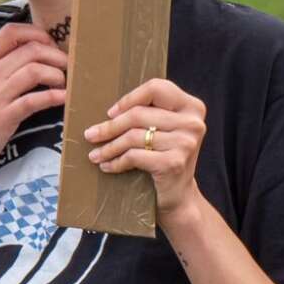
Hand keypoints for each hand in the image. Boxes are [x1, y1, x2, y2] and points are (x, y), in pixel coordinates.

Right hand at [0, 23, 68, 193]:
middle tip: (68, 67)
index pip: (11, 32)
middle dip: (57, 55)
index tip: (52, 46)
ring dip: (58, 75)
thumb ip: (0, 72)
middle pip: (31, 49)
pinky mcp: (3, 118)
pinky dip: (55, 96)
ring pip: (35, 70)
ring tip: (65, 84)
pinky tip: (63, 99)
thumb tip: (32, 59)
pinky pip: (36, 99)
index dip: (38, 33)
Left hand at [83, 78, 208, 227]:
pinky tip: (107, 166)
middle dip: (110, 126)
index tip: (111, 113)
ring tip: (95, 154)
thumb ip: (150, 114)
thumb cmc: (165, 158)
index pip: (157, 88)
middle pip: (139, 113)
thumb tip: (109, 112)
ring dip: (109, 147)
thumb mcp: (165, 130)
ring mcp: (185, 143)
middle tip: (91, 135)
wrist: (179, 195)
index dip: (130, 98)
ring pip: (133, 136)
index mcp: (192, 107)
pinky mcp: (174, 162)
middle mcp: (193, 122)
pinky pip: (134, 156)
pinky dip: (116, 162)